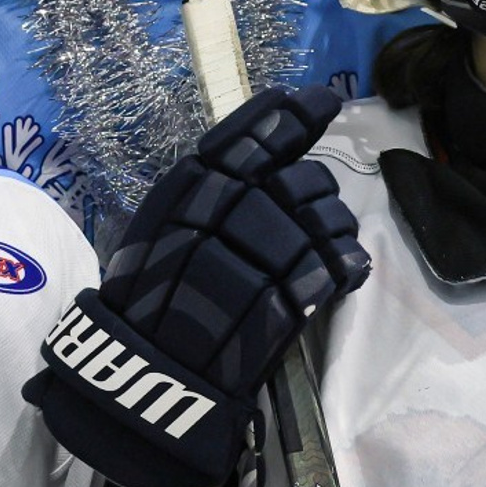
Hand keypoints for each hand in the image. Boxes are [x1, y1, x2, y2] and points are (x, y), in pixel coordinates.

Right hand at [25, 85, 368, 486]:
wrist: (138, 387)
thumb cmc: (143, 309)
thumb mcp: (158, 237)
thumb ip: (202, 200)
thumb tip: (259, 160)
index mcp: (176, 198)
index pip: (237, 141)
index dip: (283, 117)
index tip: (316, 100)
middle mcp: (209, 223)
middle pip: (287, 180)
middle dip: (312, 185)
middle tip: (316, 197)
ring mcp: (241, 267)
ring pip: (313, 223)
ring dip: (333, 225)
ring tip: (332, 239)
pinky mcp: (272, 314)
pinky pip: (324, 274)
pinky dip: (343, 266)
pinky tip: (347, 269)